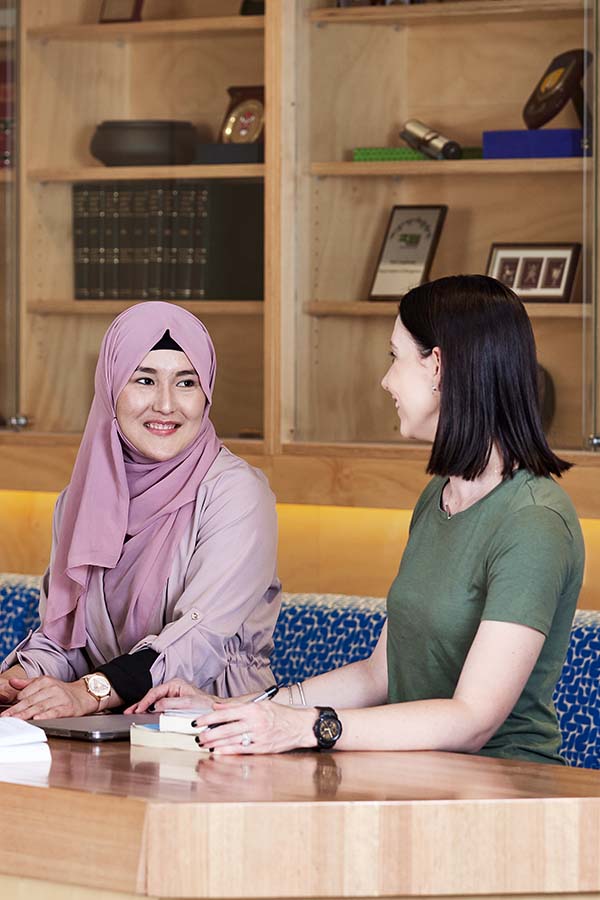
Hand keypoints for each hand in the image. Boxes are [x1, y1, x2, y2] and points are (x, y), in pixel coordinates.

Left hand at [0, 676, 97, 719]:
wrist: (84, 695)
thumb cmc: (62, 692)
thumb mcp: (45, 683)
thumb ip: (27, 684)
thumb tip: (12, 682)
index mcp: (45, 681)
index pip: (25, 693)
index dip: (14, 703)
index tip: (5, 712)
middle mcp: (52, 688)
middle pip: (30, 701)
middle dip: (16, 710)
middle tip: (5, 717)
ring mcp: (60, 698)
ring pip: (40, 707)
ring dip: (26, 714)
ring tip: (16, 719)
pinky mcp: (68, 708)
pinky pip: (55, 712)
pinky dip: (46, 715)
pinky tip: (37, 718)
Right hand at [125, 678, 217, 713]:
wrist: (214, 711)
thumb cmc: (204, 705)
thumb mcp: (188, 703)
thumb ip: (171, 703)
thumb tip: (156, 706)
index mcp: (175, 684)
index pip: (155, 692)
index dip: (145, 701)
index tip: (139, 709)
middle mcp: (172, 689)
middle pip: (151, 696)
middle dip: (140, 704)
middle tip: (129, 712)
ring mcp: (171, 696)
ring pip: (153, 702)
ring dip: (142, 708)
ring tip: (131, 713)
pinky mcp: (172, 704)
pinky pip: (157, 707)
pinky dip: (149, 711)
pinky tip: (142, 715)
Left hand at [193, 700, 317, 754]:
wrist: (301, 726)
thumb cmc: (281, 714)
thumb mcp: (261, 704)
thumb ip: (238, 707)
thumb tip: (218, 707)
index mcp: (254, 709)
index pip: (226, 713)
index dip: (209, 717)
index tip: (198, 721)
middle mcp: (255, 722)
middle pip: (226, 728)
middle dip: (209, 733)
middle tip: (197, 736)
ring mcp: (259, 736)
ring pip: (232, 740)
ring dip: (215, 743)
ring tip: (204, 744)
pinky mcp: (262, 748)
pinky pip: (242, 750)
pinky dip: (228, 751)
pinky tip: (218, 752)